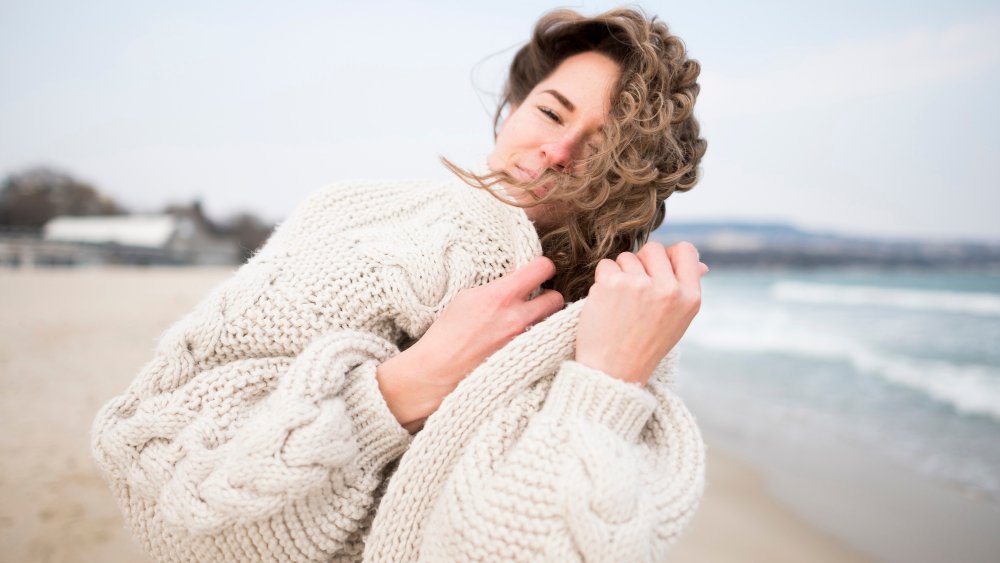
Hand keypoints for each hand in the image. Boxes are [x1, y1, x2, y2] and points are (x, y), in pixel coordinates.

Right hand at [377, 256, 564, 431]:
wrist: (437, 372)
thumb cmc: (447, 335)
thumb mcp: (467, 298)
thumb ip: (496, 288)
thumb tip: (515, 282)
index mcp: (501, 296)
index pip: (542, 268)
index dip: (542, 267)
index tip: (537, 272)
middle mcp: (517, 318)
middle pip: (557, 298)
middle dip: (548, 297)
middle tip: (536, 301)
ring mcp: (524, 342)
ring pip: (555, 323)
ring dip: (545, 320)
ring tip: (528, 324)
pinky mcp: (526, 361)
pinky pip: (546, 345)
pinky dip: (539, 341)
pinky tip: (524, 343)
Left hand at [575, 241, 706, 385]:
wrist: (613, 371)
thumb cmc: (645, 346)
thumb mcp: (677, 321)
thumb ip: (685, 290)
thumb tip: (701, 264)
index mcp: (690, 298)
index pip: (686, 250)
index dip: (668, 256)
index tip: (656, 270)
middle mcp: (669, 289)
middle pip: (653, 249)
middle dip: (641, 263)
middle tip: (634, 290)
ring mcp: (641, 285)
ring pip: (627, 257)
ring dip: (620, 274)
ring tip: (620, 303)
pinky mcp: (613, 283)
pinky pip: (606, 265)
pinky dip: (602, 280)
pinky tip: (606, 303)